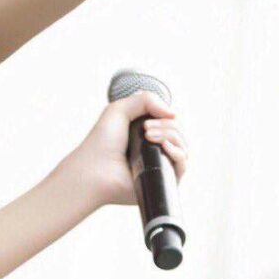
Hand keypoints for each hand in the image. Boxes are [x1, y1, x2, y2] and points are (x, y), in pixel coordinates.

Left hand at [66, 91, 187, 207]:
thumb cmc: (102, 142)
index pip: (169, 120)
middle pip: (178, 131)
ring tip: (149, 137)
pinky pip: (182, 165)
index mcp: (145, 132)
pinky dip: (178, 152)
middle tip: (146, 129)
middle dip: (166, 125)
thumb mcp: (120, 109)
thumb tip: (173, 113)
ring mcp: (159, 163)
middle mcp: (154, 147)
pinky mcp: (163, 179)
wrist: (95, 170)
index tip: (147, 120)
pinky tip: (164, 147)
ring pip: (182, 145)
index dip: (165, 116)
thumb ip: (146, 100)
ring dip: (170, 135)